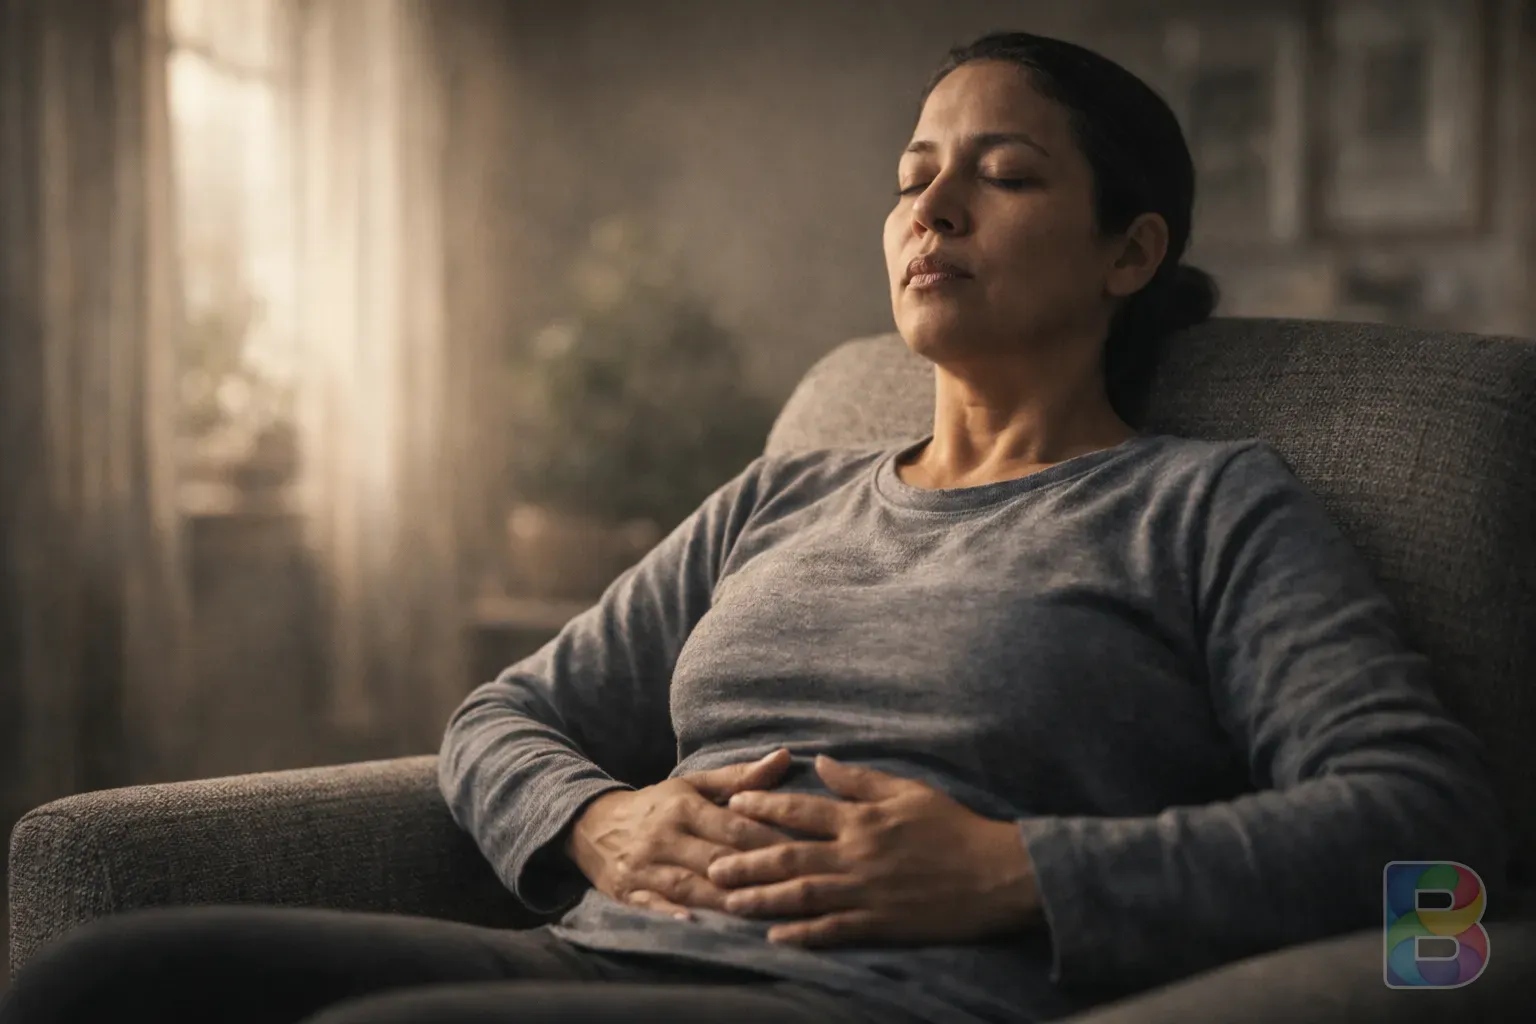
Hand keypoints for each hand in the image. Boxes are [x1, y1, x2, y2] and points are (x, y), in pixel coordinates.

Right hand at [563, 748, 795, 918]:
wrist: (591, 825)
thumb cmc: (657, 806)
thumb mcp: (693, 785)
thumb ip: (740, 777)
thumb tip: (786, 756)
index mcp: (682, 807)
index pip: (732, 826)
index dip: (767, 841)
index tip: (803, 854)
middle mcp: (663, 836)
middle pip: (715, 859)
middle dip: (753, 875)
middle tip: (793, 889)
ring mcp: (643, 867)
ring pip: (688, 885)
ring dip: (722, 900)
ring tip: (758, 912)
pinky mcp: (627, 893)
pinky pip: (651, 905)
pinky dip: (671, 914)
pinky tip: (694, 923)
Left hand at [707, 754, 1040, 946]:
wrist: (996, 875)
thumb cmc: (954, 828)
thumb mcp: (908, 791)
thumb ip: (861, 780)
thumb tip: (821, 762)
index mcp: (862, 819)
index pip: (801, 810)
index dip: (764, 806)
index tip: (733, 803)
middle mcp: (857, 855)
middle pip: (789, 856)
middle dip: (747, 859)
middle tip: (712, 864)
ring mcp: (866, 893)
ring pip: (802, 896)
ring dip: (762, 899)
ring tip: (729, 901)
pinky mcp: (880, 924)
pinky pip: (833, 931)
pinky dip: (802, 934)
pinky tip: (775, 938)